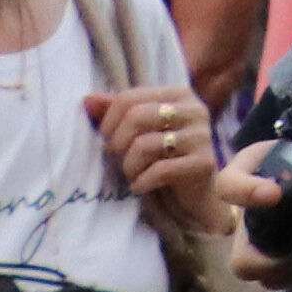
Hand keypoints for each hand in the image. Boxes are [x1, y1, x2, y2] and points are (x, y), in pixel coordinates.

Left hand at [87, 79, 227, 227]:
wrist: (194, 196)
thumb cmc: (161, 159)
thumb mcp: (138, 132)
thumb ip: (116, 112)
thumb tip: (87, 100)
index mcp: (178, 95)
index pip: (129, 98)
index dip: (108, 121)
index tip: (107, 139)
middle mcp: (194, 110)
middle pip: (137, 116)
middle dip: (117, 142)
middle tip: (118, 157)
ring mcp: (202, 136)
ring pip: (145, 145)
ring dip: (129, 166)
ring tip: (132, 174)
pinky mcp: (204, 163)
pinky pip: (160, 170)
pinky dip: (142, 182)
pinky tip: (141, 187)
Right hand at [222, 94, 291, 287]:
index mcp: (252, 172)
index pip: (228, 184)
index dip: (245, 191)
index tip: (274, 194)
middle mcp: (250, 213)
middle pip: (242, 253)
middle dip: (270, 260)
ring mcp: (263, 242)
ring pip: (263, 274)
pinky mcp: (282, 263)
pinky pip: (284, 281)